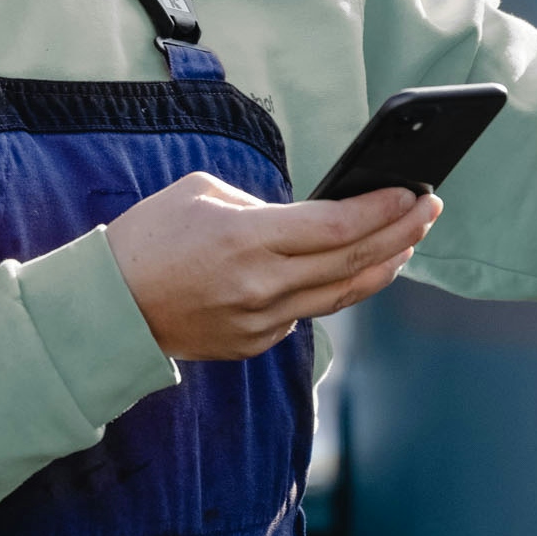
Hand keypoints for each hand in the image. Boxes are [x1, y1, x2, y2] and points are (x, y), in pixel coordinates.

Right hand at [104, 175, 441, 360]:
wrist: (108, 306)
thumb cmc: (148, 237)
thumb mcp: (201, 193)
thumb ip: (262, 205)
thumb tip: (305, 218)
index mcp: (248, 238)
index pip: (337, 224)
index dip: (383, 208)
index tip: (413, 192)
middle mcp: (263, 284)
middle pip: (352, 259)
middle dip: (400, 231)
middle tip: (429, 209)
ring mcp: (261, 321)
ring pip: (341, 294)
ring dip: (381, 266)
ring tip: (408, 243)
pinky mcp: (254, 343)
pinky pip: (305, 312)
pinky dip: (332, 288)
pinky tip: (348, 270)